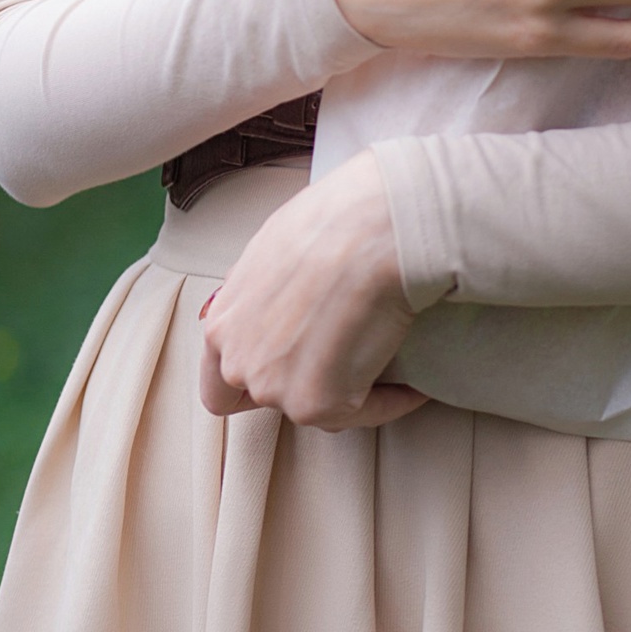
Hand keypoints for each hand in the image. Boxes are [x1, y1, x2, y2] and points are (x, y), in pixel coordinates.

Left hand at [198, 152, 424, 430]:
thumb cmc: (333, 220)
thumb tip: (279, 305)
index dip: (251, 384)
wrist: (375, 229)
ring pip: (317, 406)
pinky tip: (410, 382)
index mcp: (223, 324)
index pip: (219, 386)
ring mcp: (279, 389)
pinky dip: (391, 398)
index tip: (283, 371)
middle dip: (300, 380)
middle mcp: (241, 364)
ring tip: (378, 357)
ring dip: (346, 388)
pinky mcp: (323, 405)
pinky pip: (364, 411)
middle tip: (337, 358)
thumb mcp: (272, 249)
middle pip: (268, 398)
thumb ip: (260, 295)